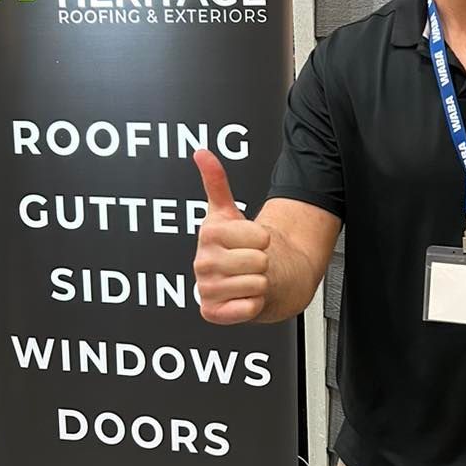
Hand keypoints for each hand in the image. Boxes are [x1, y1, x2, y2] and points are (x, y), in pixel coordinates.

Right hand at [192, 149, 270, 323]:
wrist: (244, 277)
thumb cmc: (237, 246)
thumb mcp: (227, 211)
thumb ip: (216, 181)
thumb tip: (201, 153)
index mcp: (208, 235)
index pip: (259, 236)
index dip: (263, 239)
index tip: (250, 240)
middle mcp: (202, 263)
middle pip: (259, 261)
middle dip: (262, 262)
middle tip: (249, 262)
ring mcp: (206, 289)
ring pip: (257, 284)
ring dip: (259, 283)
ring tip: (247, 278)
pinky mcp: (213, 313)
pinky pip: (249, 308)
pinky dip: (253, 304)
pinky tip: (243, 297)